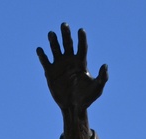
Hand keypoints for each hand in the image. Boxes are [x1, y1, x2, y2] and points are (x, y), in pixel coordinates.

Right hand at [37, 23, 107, 138]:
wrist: (73, 108)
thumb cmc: (87, 98)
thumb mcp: (97, 89)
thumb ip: (102, 77)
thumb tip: (105, 65)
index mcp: (81, 62)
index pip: (82, 47)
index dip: (81, 38)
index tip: (81, 30)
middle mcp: (70, 60)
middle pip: (67, 43)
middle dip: (66, 33)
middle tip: (64, 25)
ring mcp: (59, 65)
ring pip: (55, 48)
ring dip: (53, 40)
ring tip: (51, 34)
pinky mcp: (50, 72)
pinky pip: (45, 60)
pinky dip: (42, 55)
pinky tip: (40, 50)